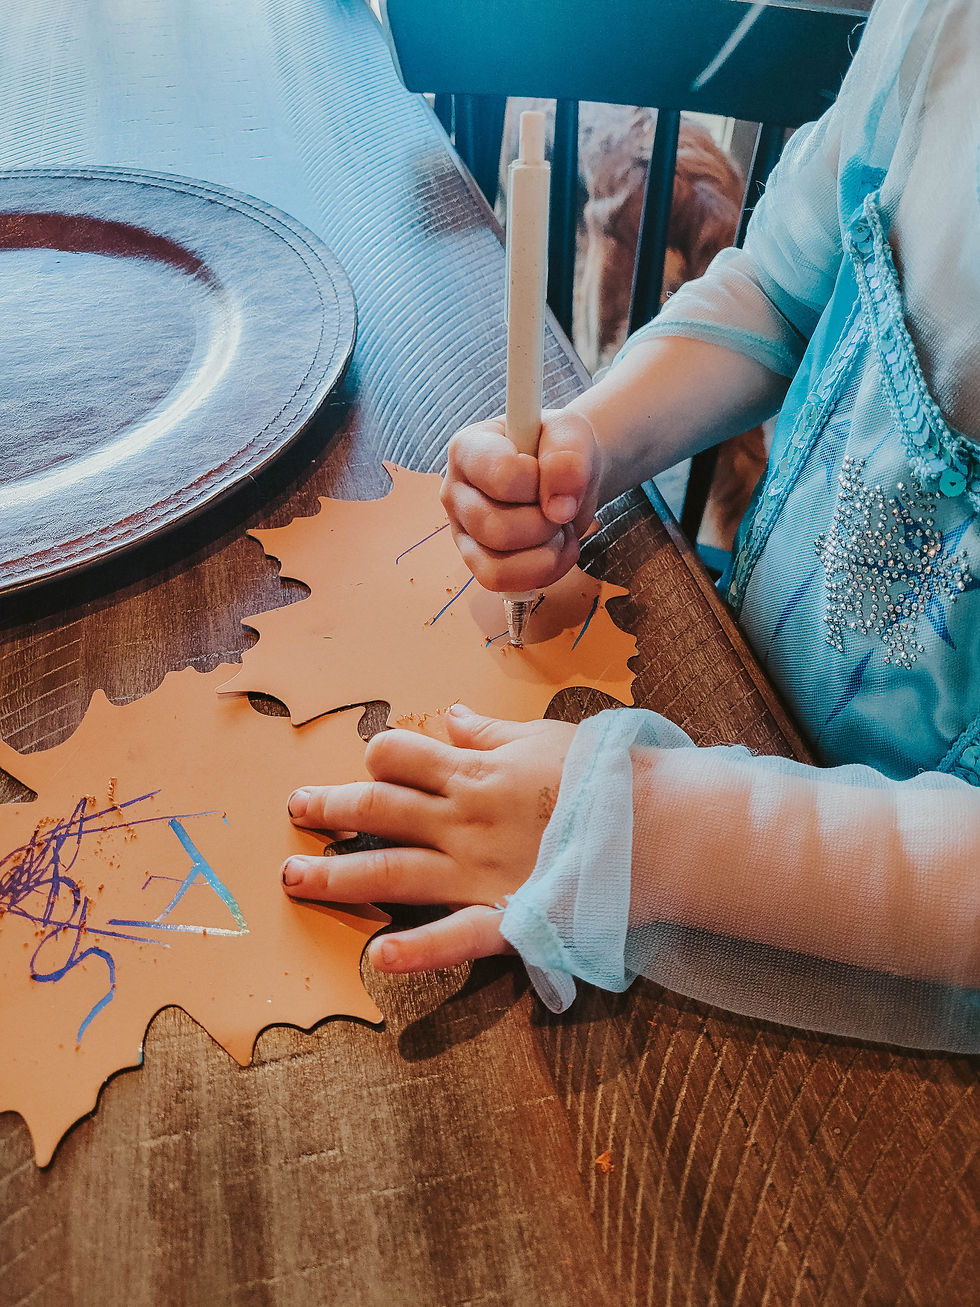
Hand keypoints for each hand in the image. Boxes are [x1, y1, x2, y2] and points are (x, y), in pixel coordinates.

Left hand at [281, 706, 576, 972]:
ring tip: (293, 881)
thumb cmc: (605, 775)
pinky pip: (453, 937)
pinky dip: (416, 951)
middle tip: (294, 811)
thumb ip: (490, 731)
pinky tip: (377, 958)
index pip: (401, 755)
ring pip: (391, 870)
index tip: (370, 766)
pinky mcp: (504, 917)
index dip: (378, 757)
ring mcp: (476, 871)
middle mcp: (462, 819)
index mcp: (474, 772)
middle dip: (329, 810)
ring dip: (337, 877)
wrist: (658, 825)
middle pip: (378, 808)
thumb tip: (450, 715)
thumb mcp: (543, 736)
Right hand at [440, 408, 601, 592]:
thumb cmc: (558, 449)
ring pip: (497, 567)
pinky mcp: (479, 563)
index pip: (500, 475)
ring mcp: (464, 533)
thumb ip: (567, 457)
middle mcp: (455, 493)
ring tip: (558, 527)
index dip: (539, 481)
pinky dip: (545, 572)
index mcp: (467, 450)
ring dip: (545, 553)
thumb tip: (560, 508)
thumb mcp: (572, 434)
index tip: (550, 471)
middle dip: (543, 524)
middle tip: (559, 506)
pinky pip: (505, 586)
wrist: (566, 473)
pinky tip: (556, 547)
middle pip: (494, 529)